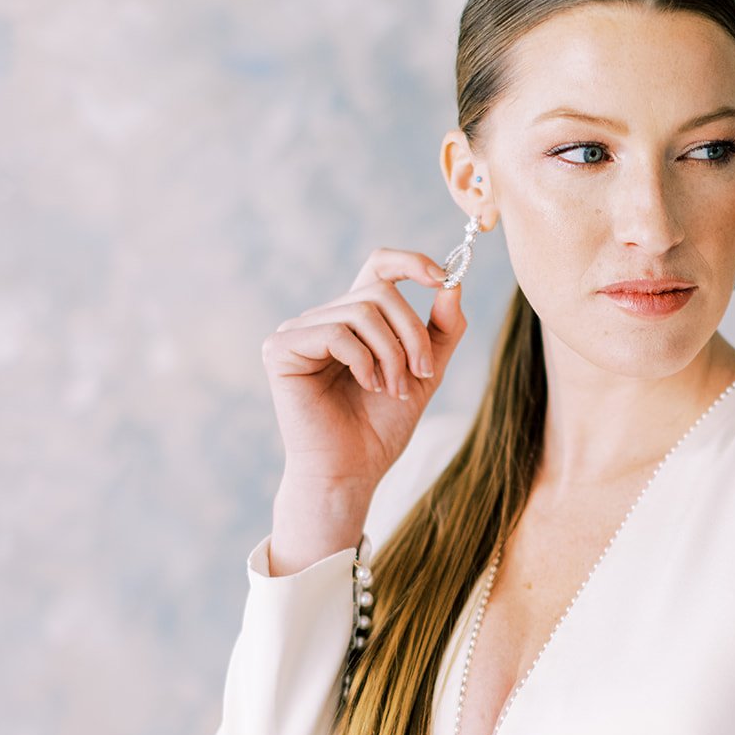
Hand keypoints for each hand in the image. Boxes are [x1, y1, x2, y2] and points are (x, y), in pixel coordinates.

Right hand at [261, 248, 468, 494]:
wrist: (352, 471)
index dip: (412, 263)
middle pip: (380, 292)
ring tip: (394, 390)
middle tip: (422, 374)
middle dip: (412, 333)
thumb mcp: (424, 373)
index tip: (444, 279)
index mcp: (354, 320)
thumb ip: (441, 330)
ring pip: (362, 311)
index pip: (379, 266)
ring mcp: (298, 330)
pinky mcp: (280, 349)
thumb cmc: (381, 427)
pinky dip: (363, 361)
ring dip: (392, 354)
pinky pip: (336, 333)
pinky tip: (367, 386)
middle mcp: (323, 317)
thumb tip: (454, 285)